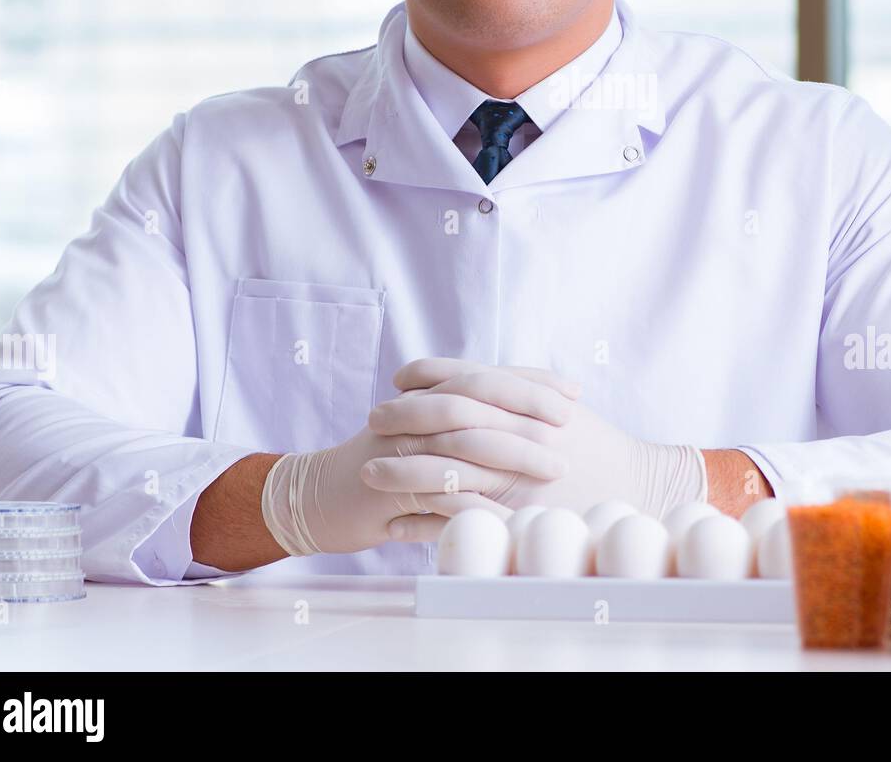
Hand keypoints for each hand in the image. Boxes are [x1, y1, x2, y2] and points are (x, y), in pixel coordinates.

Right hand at [260, 366, 577, 555]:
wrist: (318, 498)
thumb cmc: (383, 466)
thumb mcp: (424, 436)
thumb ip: (464, 422)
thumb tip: (524, 414)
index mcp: (427, 395)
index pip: (487, 376)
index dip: (531, 382)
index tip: (572, 391)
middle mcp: (414, 413)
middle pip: (478, 398)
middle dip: (528, 408)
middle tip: (569, 422)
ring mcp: (400, 448)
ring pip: (463, 443)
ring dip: (514, 455)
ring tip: (554, 469)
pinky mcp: (388, 488)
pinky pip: (437, 493)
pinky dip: (476, 504)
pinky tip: (509, 513)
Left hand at [383, 358, 707, 541]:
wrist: (638, 486)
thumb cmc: (596, 443)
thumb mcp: (559, 404)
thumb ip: (517, 386)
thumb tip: (466, 374)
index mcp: (531, 402)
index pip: (470, 378)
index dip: (430, 375)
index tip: (399, 379)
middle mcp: (523, 434)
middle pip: (450, 419)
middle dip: (405, 417)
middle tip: (373, 418)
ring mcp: (518, 479)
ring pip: (445, 469)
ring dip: (400, 470)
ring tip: (367, 471)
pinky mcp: (515, 518)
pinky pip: (458, 519)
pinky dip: (421, 521)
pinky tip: (394, 522)